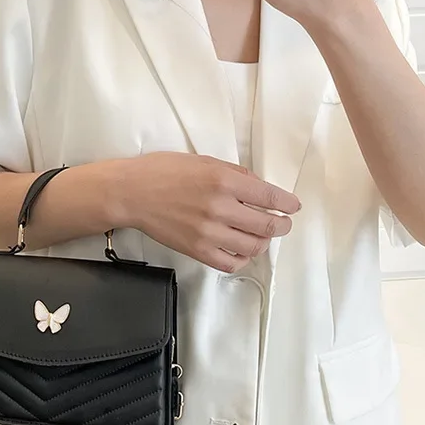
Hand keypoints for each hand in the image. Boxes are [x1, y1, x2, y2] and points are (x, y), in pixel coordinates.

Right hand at [119, 152, 299, 272]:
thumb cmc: (162, 172)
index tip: (293, 206)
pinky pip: (230, 263)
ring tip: (261, 237)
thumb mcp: (203, 161)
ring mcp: (208, 233)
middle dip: (281, 225)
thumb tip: (258, 188)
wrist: (132, 193)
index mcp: (223, 181)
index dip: (287, 203)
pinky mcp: (197, 250)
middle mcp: (219, 208)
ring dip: (263, 242)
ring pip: (252, 247)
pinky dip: (242, 259)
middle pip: (267, 225)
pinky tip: (241, 251)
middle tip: (282, 224)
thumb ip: (234, 174)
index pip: (270, 196)